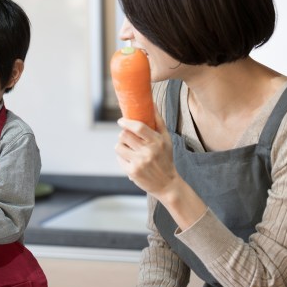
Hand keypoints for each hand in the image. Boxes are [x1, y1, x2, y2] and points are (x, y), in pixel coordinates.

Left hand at [116, 109, 207, 229]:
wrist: (167, 184)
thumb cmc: (165, 158)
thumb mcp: (166, 139)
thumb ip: (158, 121)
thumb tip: (152, 102)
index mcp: (157, 142)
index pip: (139, 127)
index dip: (127, 122)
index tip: (121, 121)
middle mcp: (148, 152)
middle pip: (124, 136)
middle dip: (123, 134)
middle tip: (127, 137)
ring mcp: (139, 163)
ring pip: (119, 147)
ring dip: (121, 146)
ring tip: (129, 150)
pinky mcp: (132, 172)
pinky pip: (119, 159)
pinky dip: (123, 158)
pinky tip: (131, 161)